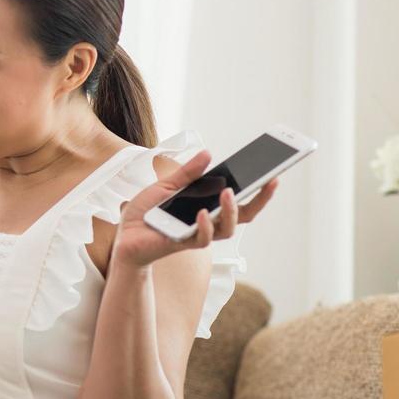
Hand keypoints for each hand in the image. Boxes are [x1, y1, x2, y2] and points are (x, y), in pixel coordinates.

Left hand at [112, 150, 279, 270]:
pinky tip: (201, 212)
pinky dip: (204, 225)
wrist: (123, 236)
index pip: (240, 198)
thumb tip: (209, 154)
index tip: (275, 171)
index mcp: (206, 206)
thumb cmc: (145, 213)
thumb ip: (187, 173)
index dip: (259, 188)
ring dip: (230, 210)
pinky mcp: (182, 244)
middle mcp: (208, 222)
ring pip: (227, 228)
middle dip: (260, 199)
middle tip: (270, 180)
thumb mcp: (166, 186)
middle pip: (244, 215)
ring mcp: (197, 234)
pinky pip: (201, 238)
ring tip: (228, 191)